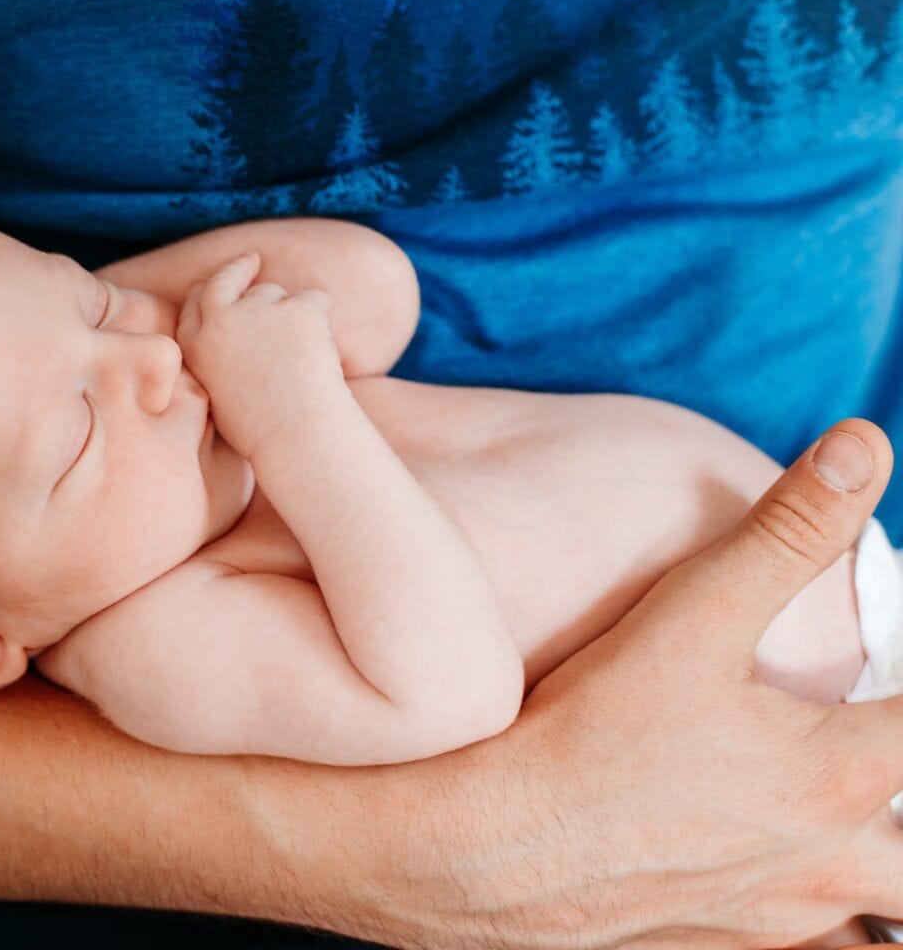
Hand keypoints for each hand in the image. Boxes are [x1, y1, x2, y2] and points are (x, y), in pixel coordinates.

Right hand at [175, 252, 344, 459]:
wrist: (297, 438)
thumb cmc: (263, 432)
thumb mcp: (220, 399)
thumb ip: (217, 364)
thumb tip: (231, 346)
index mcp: (196, 349)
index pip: (193, 306)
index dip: (205, 291)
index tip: (215, 283)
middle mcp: (220, 322)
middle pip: (224, 280)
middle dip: (236, 267)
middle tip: (252, 260)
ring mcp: (257, 310)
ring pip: (274, 293)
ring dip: (287, 312)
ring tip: (300, 357)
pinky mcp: (296, 309)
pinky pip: (314, 300)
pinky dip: (320, 318)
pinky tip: (322, 352)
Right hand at [309, 419, 902, 949]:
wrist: (480, 851)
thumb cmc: (587, 734)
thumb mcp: (690, 614)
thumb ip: (789, 530)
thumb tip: (866, 443)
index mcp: (848, 773)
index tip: (895, 665)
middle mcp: (835, 862)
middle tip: (872, 744)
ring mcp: (781, 921)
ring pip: (885, 919)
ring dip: (882, 870)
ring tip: (854, 827)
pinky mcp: (725, 949)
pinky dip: (827, 922)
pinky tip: (775, 881)